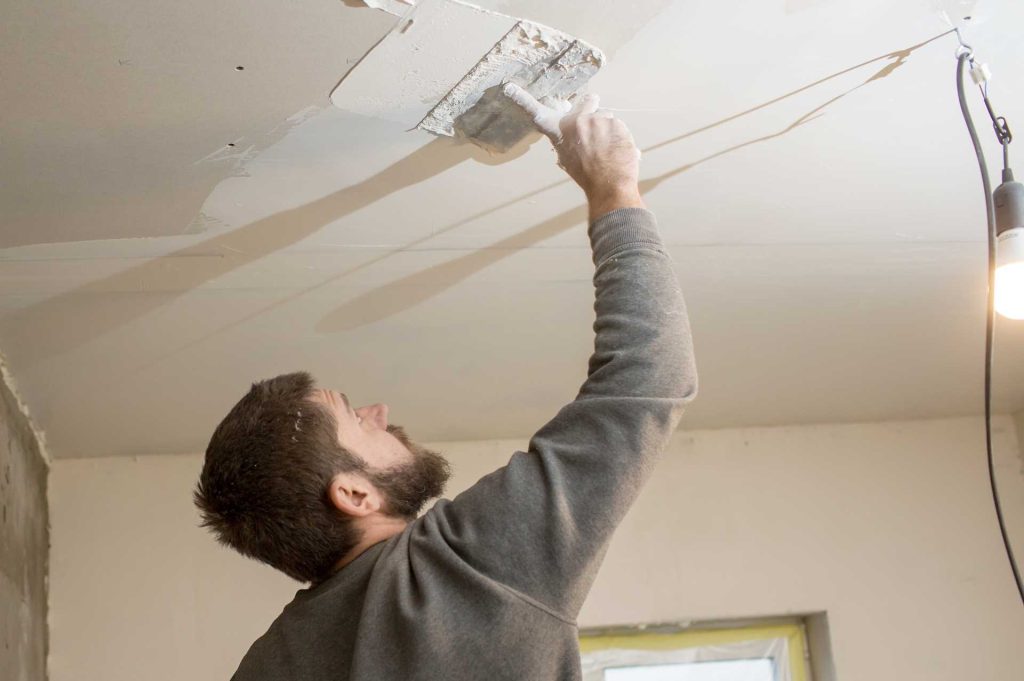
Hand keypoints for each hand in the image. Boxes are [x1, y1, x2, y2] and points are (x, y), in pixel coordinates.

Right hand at [503, 83, 643, 214]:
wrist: (608, 186)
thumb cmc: (587, 176)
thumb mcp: (567, 158)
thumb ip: (569, 140)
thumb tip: (574, 137)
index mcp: (560, 130)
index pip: (536, 112)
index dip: (521, 99)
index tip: (508, 88)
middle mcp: (577, 120)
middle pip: (589, 100)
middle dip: (594, 107)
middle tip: (597, 127)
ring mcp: (598, 119)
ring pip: (608, 116)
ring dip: (609, 128)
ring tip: (609, 150)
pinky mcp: (616, 123)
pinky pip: (620, 126)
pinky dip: (621, 137)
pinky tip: (618, 152)